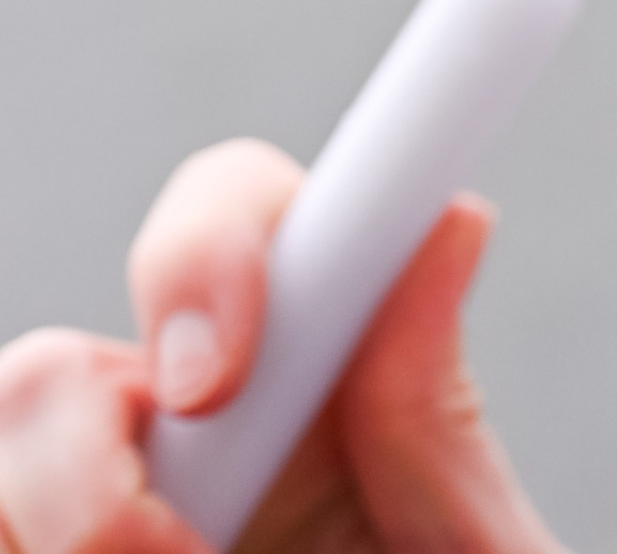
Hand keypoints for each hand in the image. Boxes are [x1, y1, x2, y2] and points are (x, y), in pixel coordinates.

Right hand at [0, 146, 563, 553]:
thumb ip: (433, 435)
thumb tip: (450, 220)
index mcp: (297, 392)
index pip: (227, 225)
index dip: (205, 253)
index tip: (220, 367)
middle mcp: (173, 455)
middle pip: (45, 375)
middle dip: (78, 454)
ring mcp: (93, 535)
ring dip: (54, 524)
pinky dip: (34, 551)